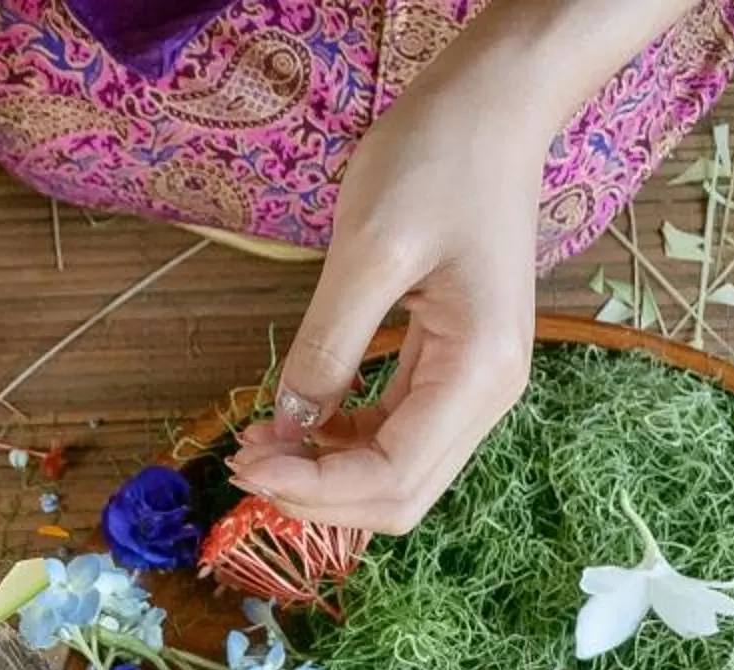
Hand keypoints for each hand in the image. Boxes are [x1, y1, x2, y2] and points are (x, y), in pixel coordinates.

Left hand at [224, 64, 546, 535]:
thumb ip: (328, 346)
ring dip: (327, 477)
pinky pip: (396, 434)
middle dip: (318, 497)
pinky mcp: (454, 368)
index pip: (392, 476)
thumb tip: (288, 425)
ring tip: (260, 444)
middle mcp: (488, 395)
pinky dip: (344, 445)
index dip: (312, 487)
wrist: (491, 107)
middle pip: (400, 497)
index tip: (242, 460)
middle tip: (243, 461)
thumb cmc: (437, 161)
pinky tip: (297, 422)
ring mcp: (475, 385)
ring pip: (397, 475)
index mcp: (478, 372)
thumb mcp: (368, 251)